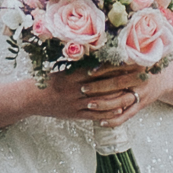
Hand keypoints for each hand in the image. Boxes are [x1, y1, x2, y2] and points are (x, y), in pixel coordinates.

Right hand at [37, 64, 152, 127]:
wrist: (32, 99)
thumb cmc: (49, 81)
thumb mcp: (64, 70)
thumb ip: (81, 65)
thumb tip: (101, 56)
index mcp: (73, 74)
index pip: (100, 69)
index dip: (117, 65)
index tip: (131, 61)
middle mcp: (76, 88)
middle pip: (106, 84)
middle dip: (125, 80)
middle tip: (141, 77)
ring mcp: (76, 103)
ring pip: (103, 101)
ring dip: (120, 98)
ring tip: (135, 94)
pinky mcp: (75, 115)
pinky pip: (95, 115)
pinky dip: (109, 113)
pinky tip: (120, 110)